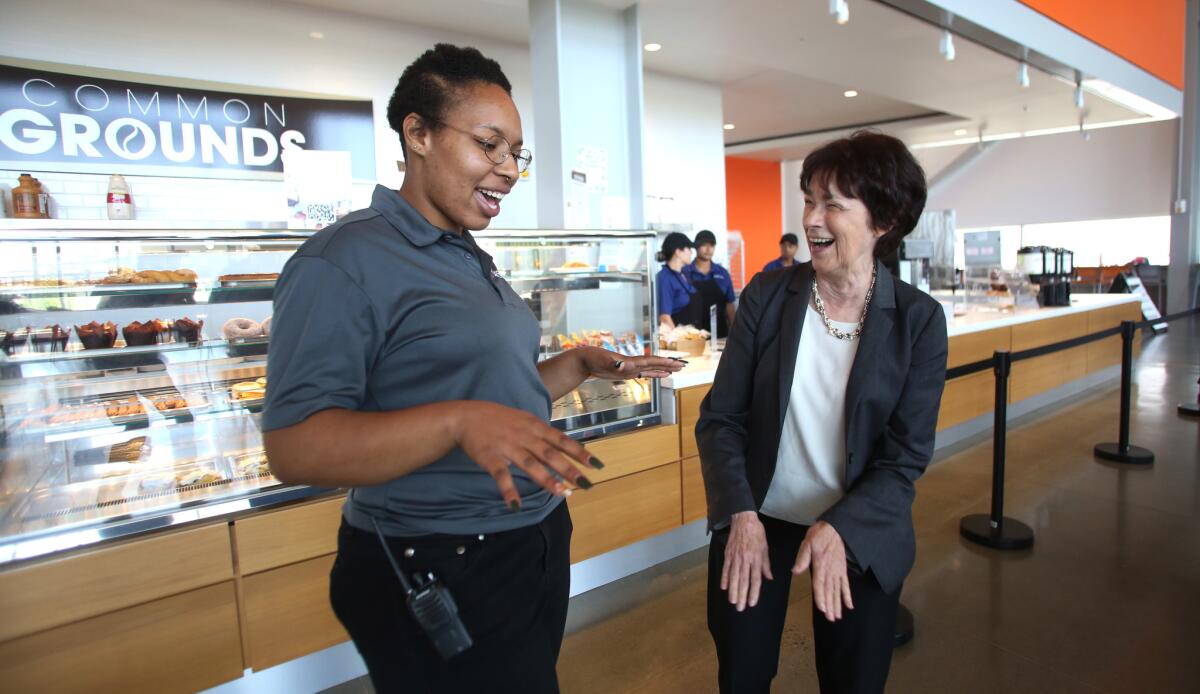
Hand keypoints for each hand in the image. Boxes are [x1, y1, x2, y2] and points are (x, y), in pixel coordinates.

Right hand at [452, 401, 598, 511]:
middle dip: (570, 469)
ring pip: (531, 464)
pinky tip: (516, 505)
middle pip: (551, 454)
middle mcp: (525, 436)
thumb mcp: (524, 420)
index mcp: (535, 426)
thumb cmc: (498, 419)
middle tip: (586, 484)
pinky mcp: (491, 457)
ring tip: (562, 493)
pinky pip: (502, 476)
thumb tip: (561, 446)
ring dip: (547, 479)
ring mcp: (508, 447)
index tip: (596, 464)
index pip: (562, 440)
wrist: (466, 417)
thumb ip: (541, 433)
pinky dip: (509, 491)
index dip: (580, 452)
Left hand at [582, 347, 684, 379]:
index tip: (675, 362)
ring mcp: (631, 368)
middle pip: (655, 363)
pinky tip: (661, 375)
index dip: (663, 362)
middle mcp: (633, 363)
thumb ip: (614, 363)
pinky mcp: (627, 373)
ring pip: (652, 368)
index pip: (650, 361)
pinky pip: (645, 373)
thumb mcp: (603, 362)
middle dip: (668, 364)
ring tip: (676, 369)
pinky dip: (654, 374)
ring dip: (664, 368)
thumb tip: (623, 364)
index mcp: (631, 361)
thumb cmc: (594, 359)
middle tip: (683, 365)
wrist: (587, 359)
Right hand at [721, 511, 773, 610]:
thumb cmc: (756, 532)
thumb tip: (769, 578)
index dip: (754, 592)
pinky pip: (726, 568)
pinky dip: (725, 578)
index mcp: (756, 558)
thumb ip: (766, 564)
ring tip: (732, 601)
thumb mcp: (765, 547)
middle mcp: (745, 559)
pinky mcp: (728, 553)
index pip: (755, 579)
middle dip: (742, 596)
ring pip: (734, 577)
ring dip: (733, 590)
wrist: (743, 519)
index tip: (752, 603)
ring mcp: (735, 557)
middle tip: (740, 608)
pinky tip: (724, 588)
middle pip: (743, 581)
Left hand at [793, 521, 853, 621]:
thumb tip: (795, 572)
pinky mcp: (842, 570)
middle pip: (829, 591)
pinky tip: (849, 606)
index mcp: (820, 564)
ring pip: (837, 590)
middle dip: (830, 605)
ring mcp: (838, 571)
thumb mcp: (807, 543)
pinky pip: (846, 585)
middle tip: (830, 619)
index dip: (820, 597)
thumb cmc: (819, 535)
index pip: (820, 584)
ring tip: (837, 616)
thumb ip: (802, 558)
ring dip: (837, 604)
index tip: (822, 608)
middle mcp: (830, 570)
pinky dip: (847, 595)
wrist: (835, 528)